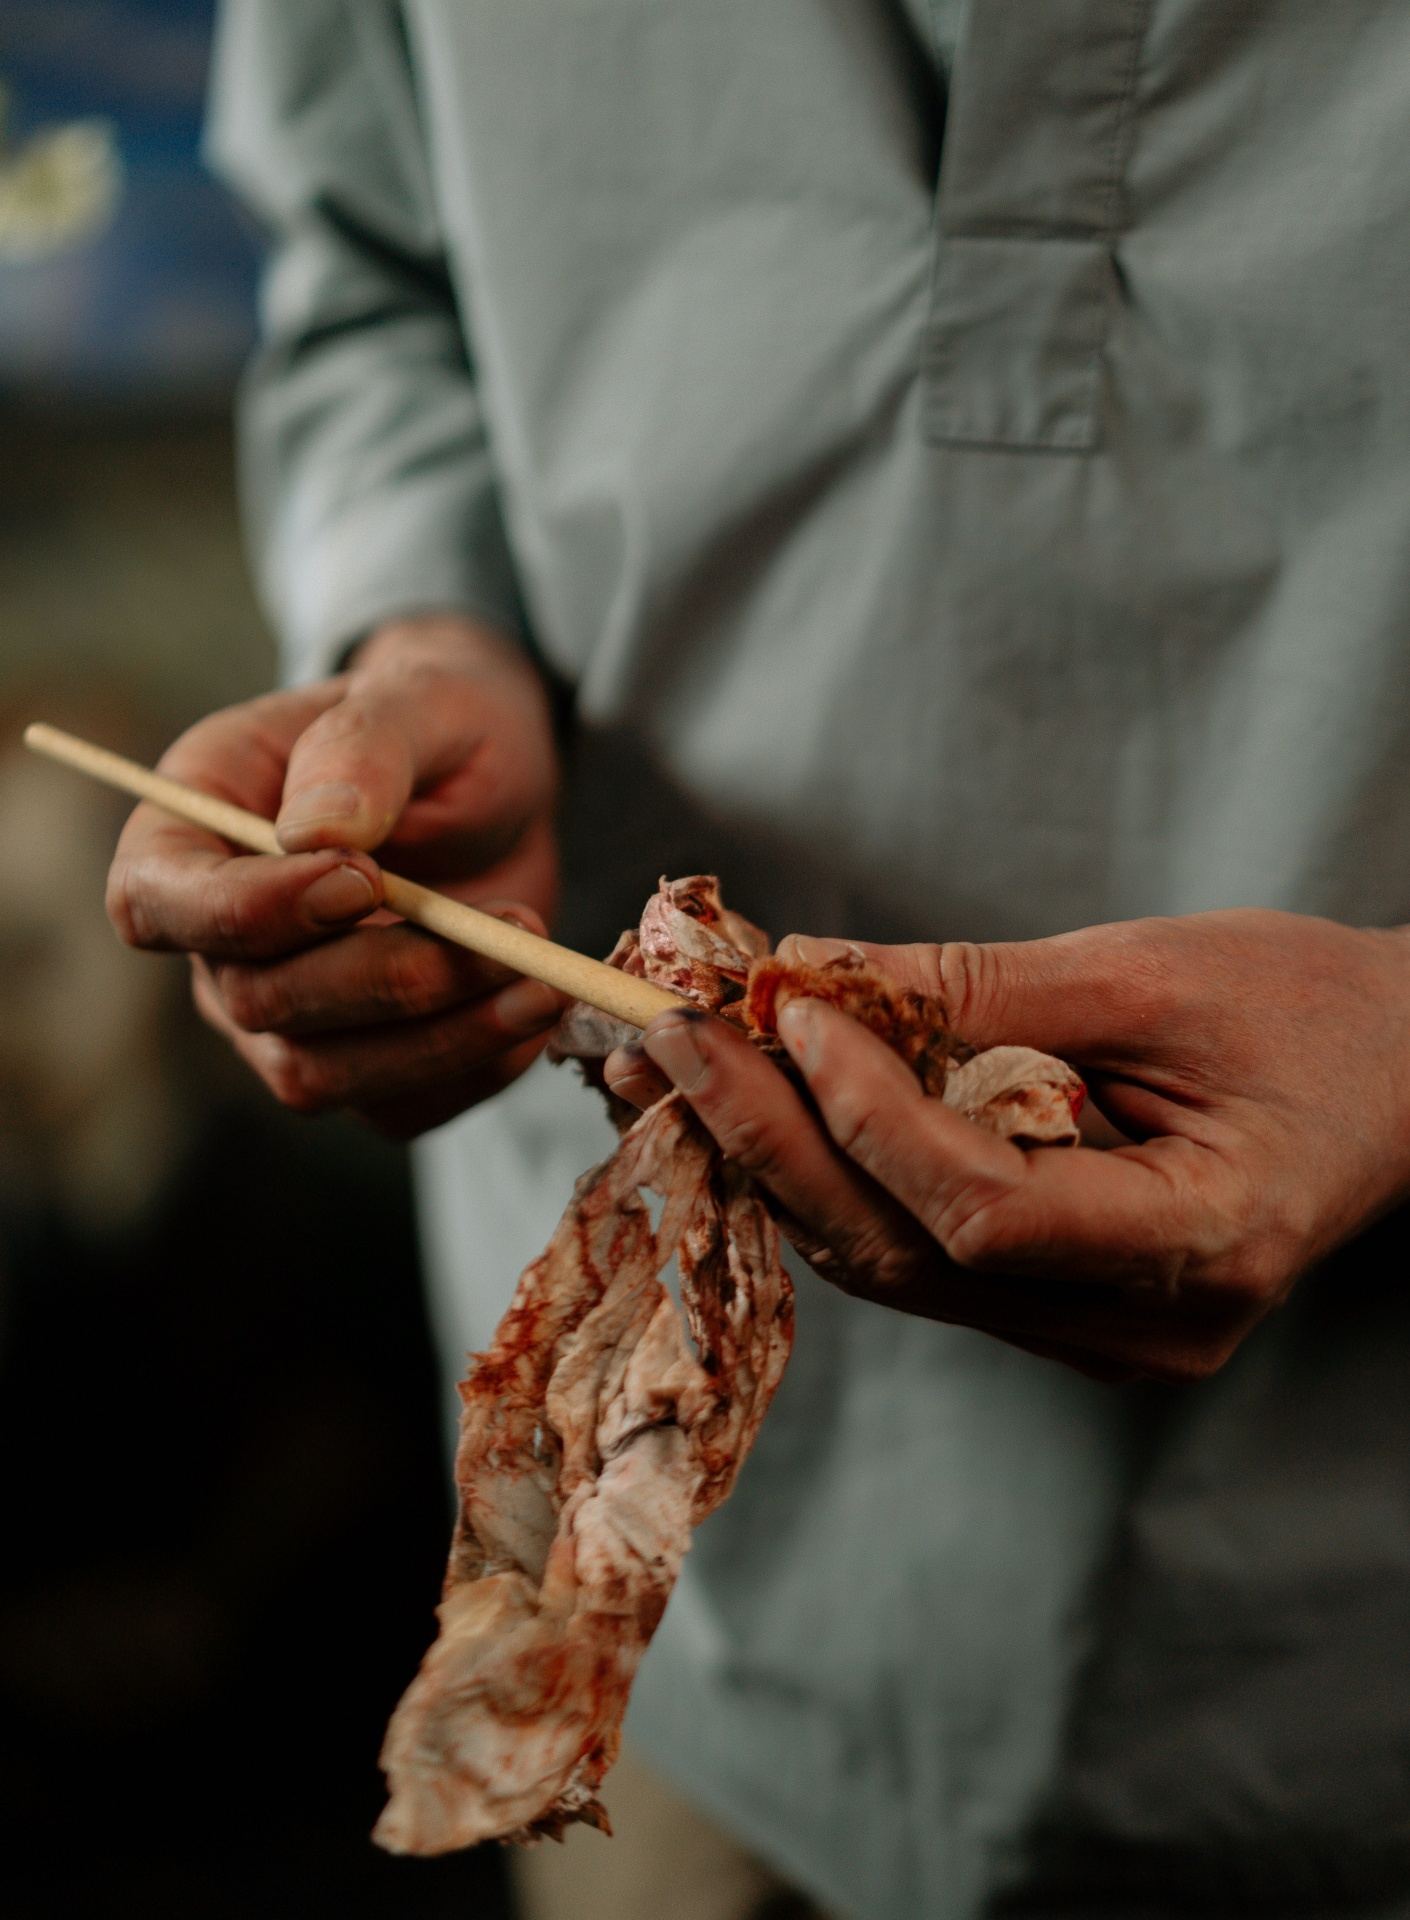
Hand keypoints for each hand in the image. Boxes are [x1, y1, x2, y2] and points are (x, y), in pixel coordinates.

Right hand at [107, 615, 564, 1136]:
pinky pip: (396, 1107)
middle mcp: (220, 939)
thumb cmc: (434, 724)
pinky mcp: (362, 1063)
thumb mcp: (415, 699)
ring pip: (322, 1076)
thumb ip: (363, 749)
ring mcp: (284, 1015)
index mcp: (192, 829)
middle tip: (509, 927)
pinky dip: (473, 1071)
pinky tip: (532, 1010)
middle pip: (257, 1003)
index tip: (362, 881)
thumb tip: (319, 833)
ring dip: (442, 1038)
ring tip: (542, 980)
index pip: (155, 902)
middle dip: (389, 976)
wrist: (497, 781)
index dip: (246, 912)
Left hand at [604, 912, 1409, 1381]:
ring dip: (779, 1159)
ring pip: (897, 1264)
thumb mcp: (1156, 975)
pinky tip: (760, 1106)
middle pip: (910, 1255)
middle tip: (665, 1036)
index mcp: (1200, 1247)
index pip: (984, 1210)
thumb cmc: (1311, 1010)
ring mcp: (1100, 1335)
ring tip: (679, 1065)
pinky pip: (920, 1252)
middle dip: (773, 1139)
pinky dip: (836, 1173)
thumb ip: (982, 989)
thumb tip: (810, 977)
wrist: (1400, 1077)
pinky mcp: (1062, 1307)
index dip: (867, 1112)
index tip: (782, 1007)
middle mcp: (1141, 1328)